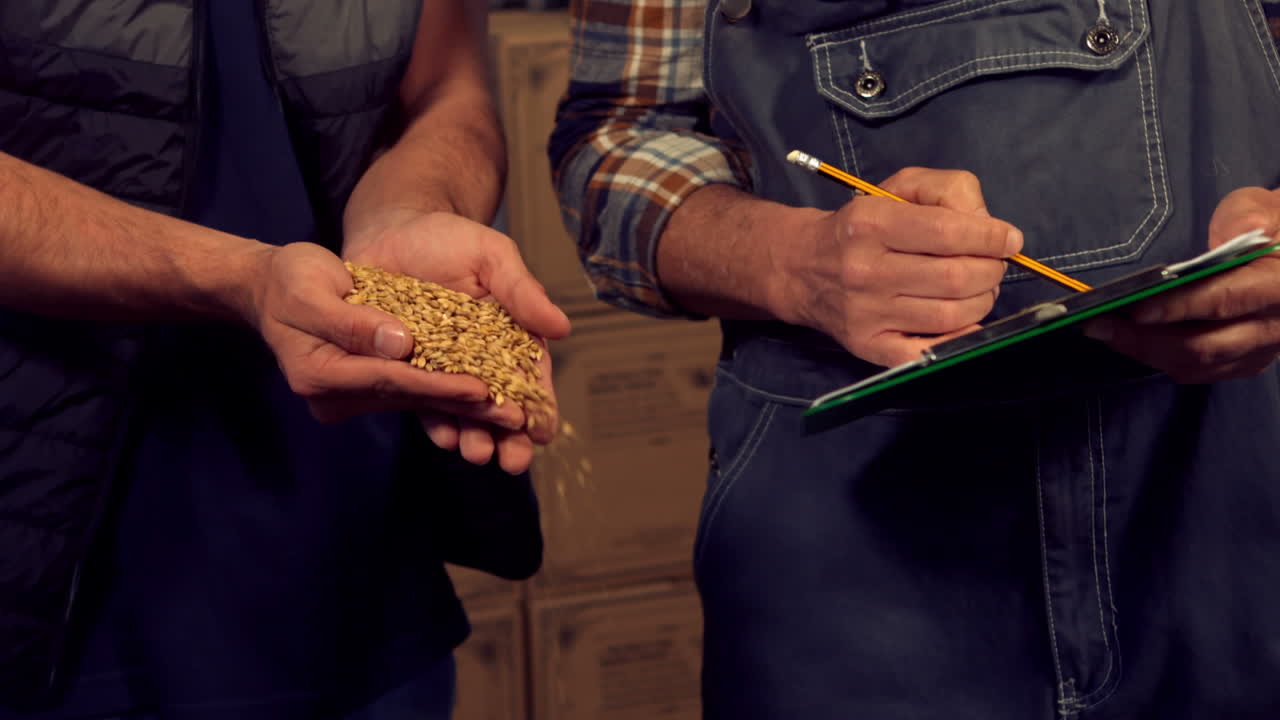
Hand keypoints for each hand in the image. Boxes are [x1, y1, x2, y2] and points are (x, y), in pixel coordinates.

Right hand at [249, 242, 523, 429]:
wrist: (275, 286)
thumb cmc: (290, 279)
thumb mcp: (310, 288)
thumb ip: (352, 321)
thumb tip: (400, 344)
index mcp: (319, 373)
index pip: (391, 379)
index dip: (439, 384)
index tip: (482, 390)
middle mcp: (336, 394)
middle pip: (411, 398)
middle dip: (465, 409)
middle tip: (517, 420)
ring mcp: (352, 396)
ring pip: (418, 401)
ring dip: (466, 410)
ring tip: (514, 418)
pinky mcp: (369, 388)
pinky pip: (414, 393)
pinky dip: (451, 395)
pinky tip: (491, 402)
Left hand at [344, 210, 570, 472]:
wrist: (390, 230)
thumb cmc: (448, 237)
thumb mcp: (492, 257)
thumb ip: (522, 292)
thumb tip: (562, 328)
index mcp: (508, 335)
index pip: (530, 378)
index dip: (538, 407)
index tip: (543, 434)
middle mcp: (477, 358)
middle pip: (497, 405)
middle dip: (506, 438)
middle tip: (511, 462)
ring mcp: (440, 366)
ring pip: (461, 409)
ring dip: (471, 436)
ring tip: (475, 454)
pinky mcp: (404, 368)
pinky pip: (420, 399)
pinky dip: (433, 419)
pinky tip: (442, 434)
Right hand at [773, 167, 1022, 366]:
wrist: (800, 267)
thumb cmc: (861, 225)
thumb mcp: (896, 188)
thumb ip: (948, 191)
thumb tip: (992, 230)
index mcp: (870, 224)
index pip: (947, 233)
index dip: (991, 237)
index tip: (1009, 239)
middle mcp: (864, 270)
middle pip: (956, 277)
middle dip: (991, 270)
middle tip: (992, 264)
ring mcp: (866, 313)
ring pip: (951, 314)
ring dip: (982, 300)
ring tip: (978, 287)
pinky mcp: (867, 345)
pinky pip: (928, 352)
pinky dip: (959, 339)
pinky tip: (965, 321)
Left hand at [1083, 187, 1279, 382]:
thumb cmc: (1272, 225)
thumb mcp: (1265, 207)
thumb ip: (1245, 216)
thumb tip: (1227, 236)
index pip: (1225, 301)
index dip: (1178, 307)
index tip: (1135, 309)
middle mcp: (1274, 326)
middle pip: (1204, 346)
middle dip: (1145, 340)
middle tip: (1099, 326)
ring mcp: (1262, 349)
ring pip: (1199, 365)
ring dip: (1147, 353)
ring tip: (1107, 334)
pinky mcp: (1249, 361)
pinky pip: (1203, 373)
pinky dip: (1164, 361)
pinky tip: (1134, 344)